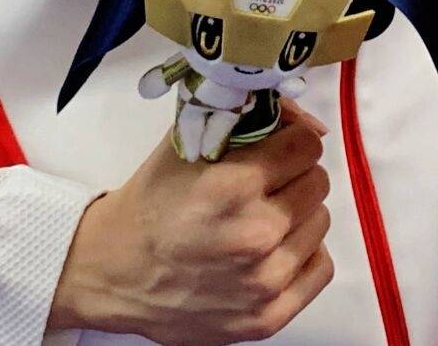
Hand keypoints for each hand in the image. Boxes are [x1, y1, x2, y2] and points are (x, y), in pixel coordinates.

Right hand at [47, 97, 333, 342]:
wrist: (116, 272)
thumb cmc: (153, 202)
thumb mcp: (191, 143)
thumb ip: (251, 121)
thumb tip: (309, 123)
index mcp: (234, 186)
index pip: (307, 146)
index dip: (290, 141)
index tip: (274, 149)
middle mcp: (255, 234)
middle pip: (317, 182)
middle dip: (294, 176)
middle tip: (265, 185)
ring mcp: (264, 281)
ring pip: (320, 222)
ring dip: (297, 215)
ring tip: (262, 218)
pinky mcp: (267, 317)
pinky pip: (321, 269)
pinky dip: (303, 256)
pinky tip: (274, 250)